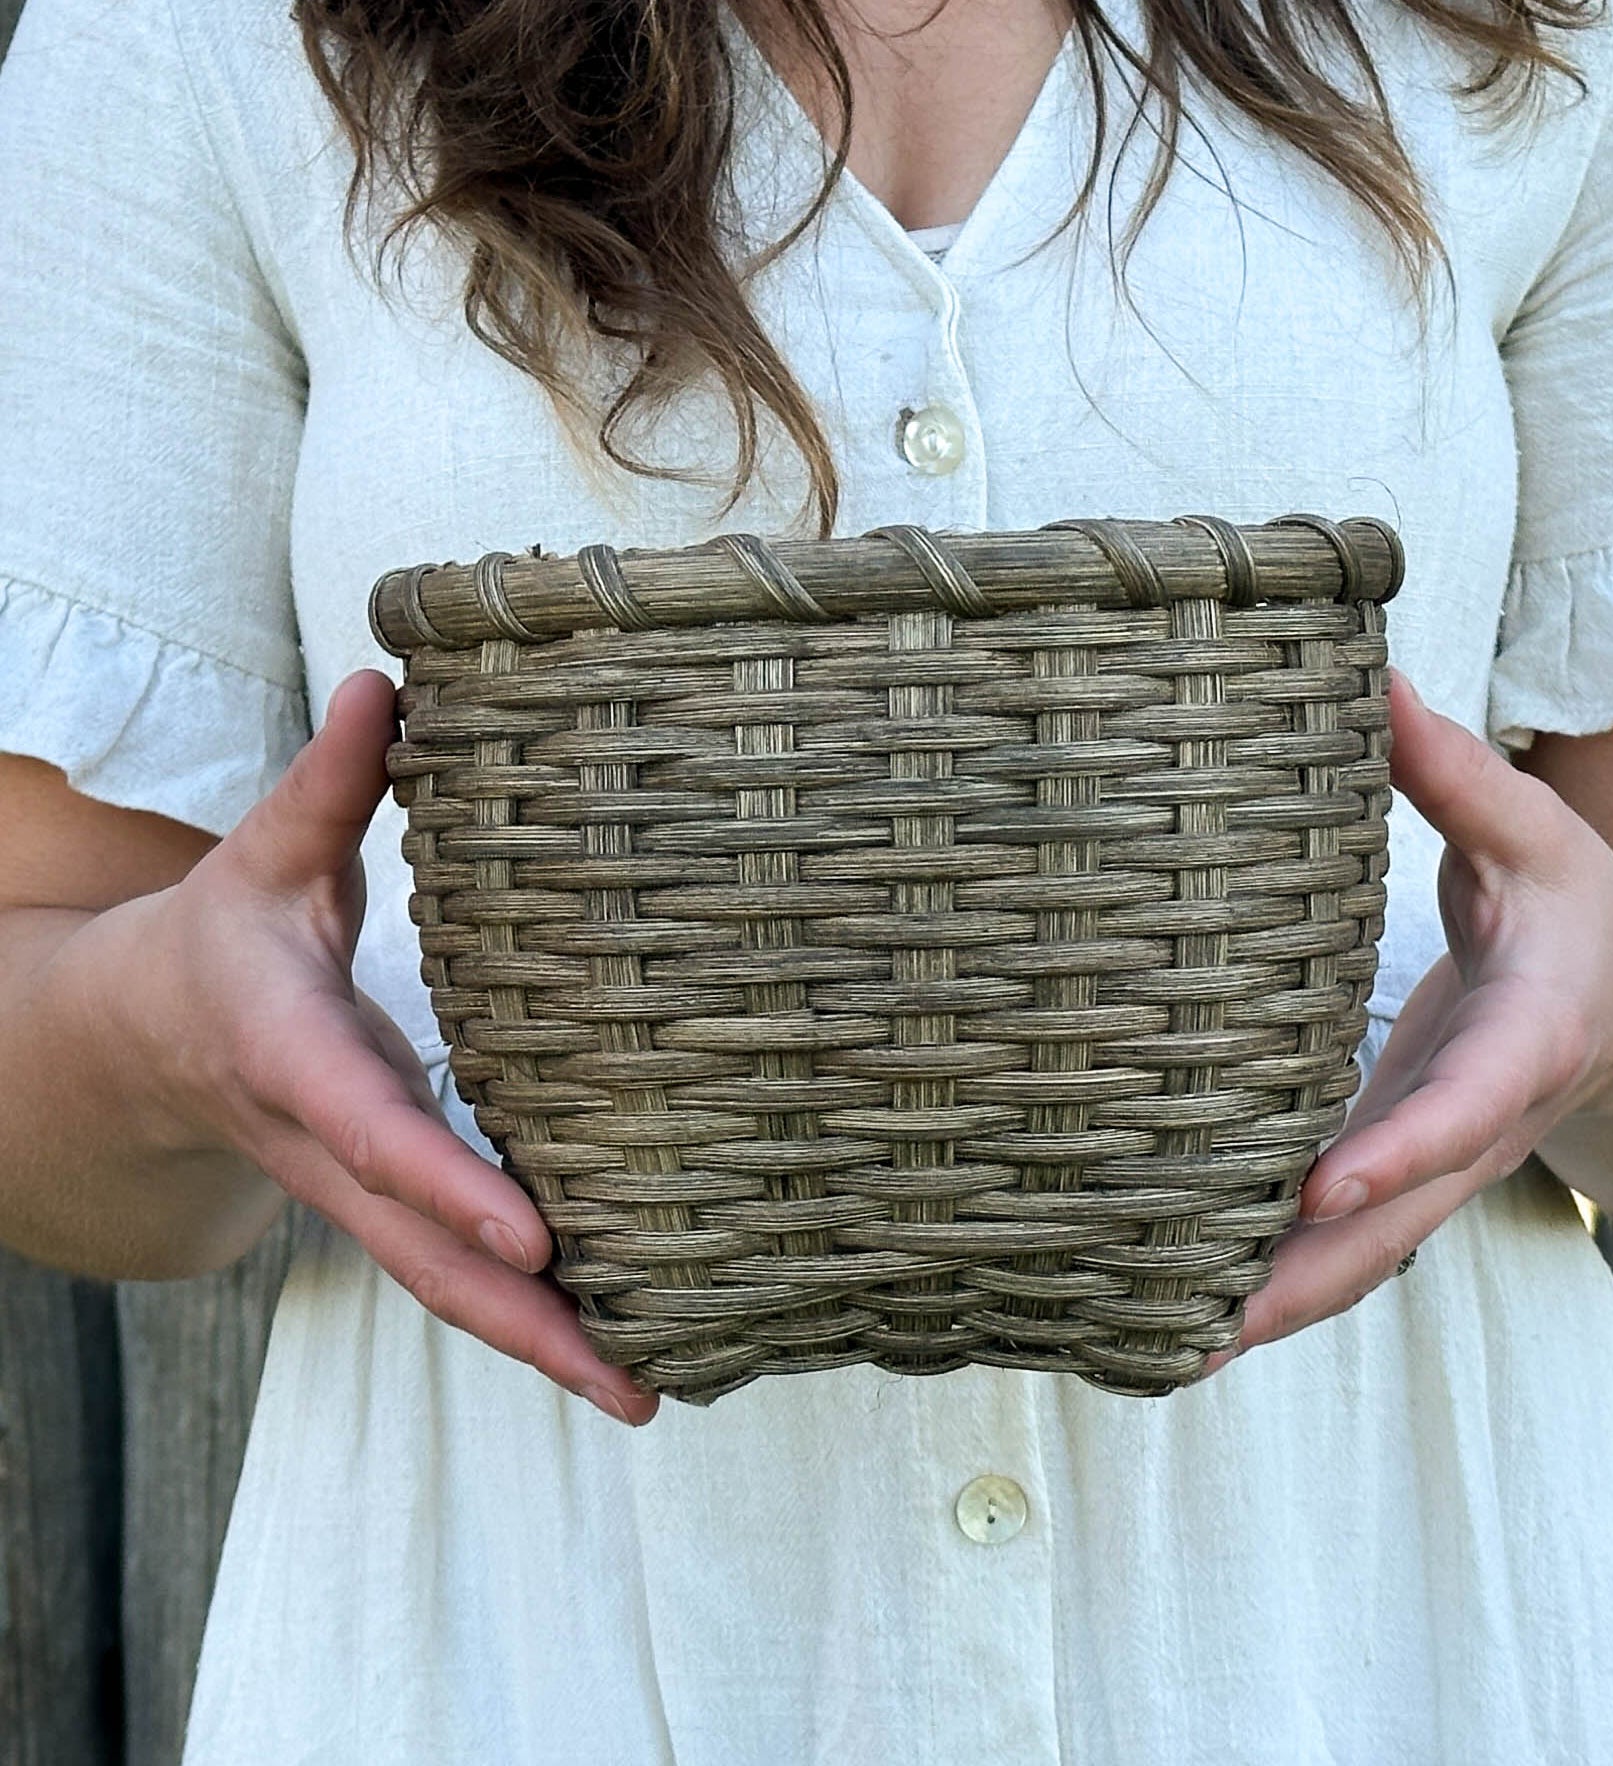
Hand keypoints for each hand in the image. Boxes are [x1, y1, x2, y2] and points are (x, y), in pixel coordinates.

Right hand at [115, 671, 656, 1423]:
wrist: (142, 1040)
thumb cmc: (220, 936)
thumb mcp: (261, 852)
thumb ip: (327, 781)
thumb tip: (385, 680)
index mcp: (291, 1056)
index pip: (371, 1130)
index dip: (444, 1184)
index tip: (531, 1235)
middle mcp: (327, 1147)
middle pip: (420, 1253)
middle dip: (520, 1319)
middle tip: (627, 1382)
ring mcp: (354, 1192)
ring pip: (441, 1286)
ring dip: (536, 1347)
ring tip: (645, 1396)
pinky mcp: (384, 1206)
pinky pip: (452, 1273)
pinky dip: (525, 1318)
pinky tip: (609, 1348)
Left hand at [1215, 669, 1612, 1366]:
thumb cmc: (1580, 912)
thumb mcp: (1536, 832)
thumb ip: (1456, 773)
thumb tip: (1379, 678)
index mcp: (1523, 1040)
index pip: (1466, 1103)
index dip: (1401, 1148)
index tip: (1319, 1186)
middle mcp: (1480, 1125)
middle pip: (1401, 1219)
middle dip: (1307, 1275)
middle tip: (1206, 1323)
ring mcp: (1441, 1163)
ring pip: (1367, 1253)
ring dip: (1279, 1303)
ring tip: (1169, 1343)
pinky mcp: (1405, 1168)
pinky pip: (1346, 1238)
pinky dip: (1279, 1277)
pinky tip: (1196, 1307)